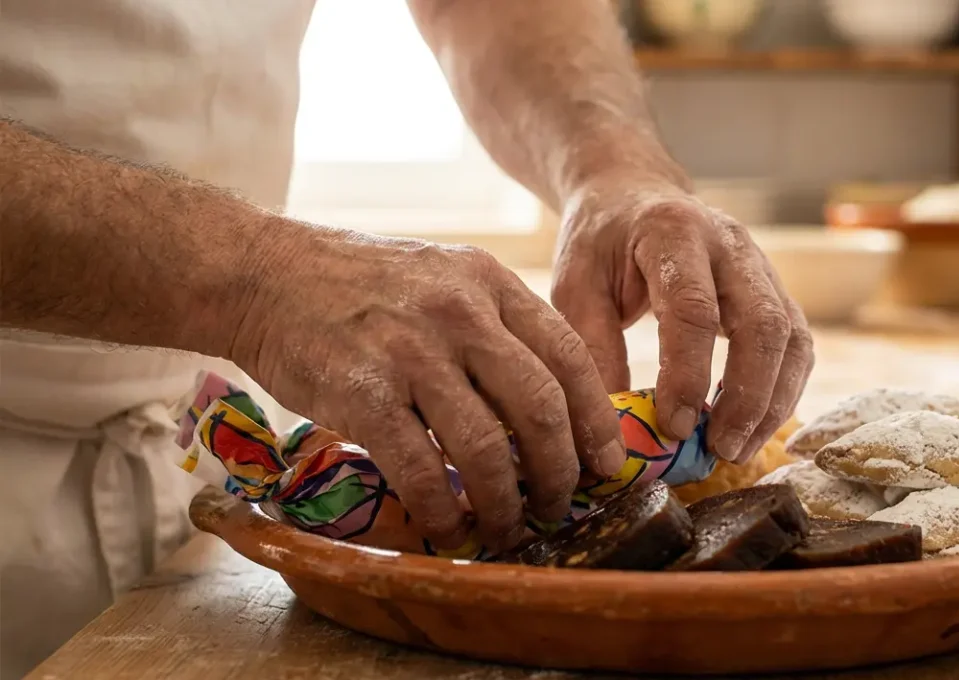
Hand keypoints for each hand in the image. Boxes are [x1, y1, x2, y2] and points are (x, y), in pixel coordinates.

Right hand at [232, 226, 625, 553]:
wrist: (264, 273)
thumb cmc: (360, 286)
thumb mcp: (444, 279)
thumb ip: (497, 327)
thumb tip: (551, 406)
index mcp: (490, 284)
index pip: (569, 356)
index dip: (596, 420)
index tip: (608, 464)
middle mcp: (460, 313)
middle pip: (539, 407)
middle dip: (559, 472)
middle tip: (559, 506)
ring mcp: (411, 351)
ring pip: (486, 446)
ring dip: (504, 502)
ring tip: (506, 527)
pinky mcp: (363, 392)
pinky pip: (421, 467)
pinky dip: (442, 509)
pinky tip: (448, 527)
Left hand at [552, 177, 814, 463]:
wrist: (634, 196)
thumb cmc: (601, 244)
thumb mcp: (575, 286)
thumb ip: (592, 349)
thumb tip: (613, 429)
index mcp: (673, 232)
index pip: (694, 309)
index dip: (688, 374)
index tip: (674, 427)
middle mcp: (730, 244)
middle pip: (762, 323)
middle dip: (747, 396)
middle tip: (721, 451)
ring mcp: (762, 265)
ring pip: (791, 337)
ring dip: (772, 402)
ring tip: (738, 450)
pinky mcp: (776, 290)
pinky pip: (797, 344)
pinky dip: (783, 391)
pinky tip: (754, 427)